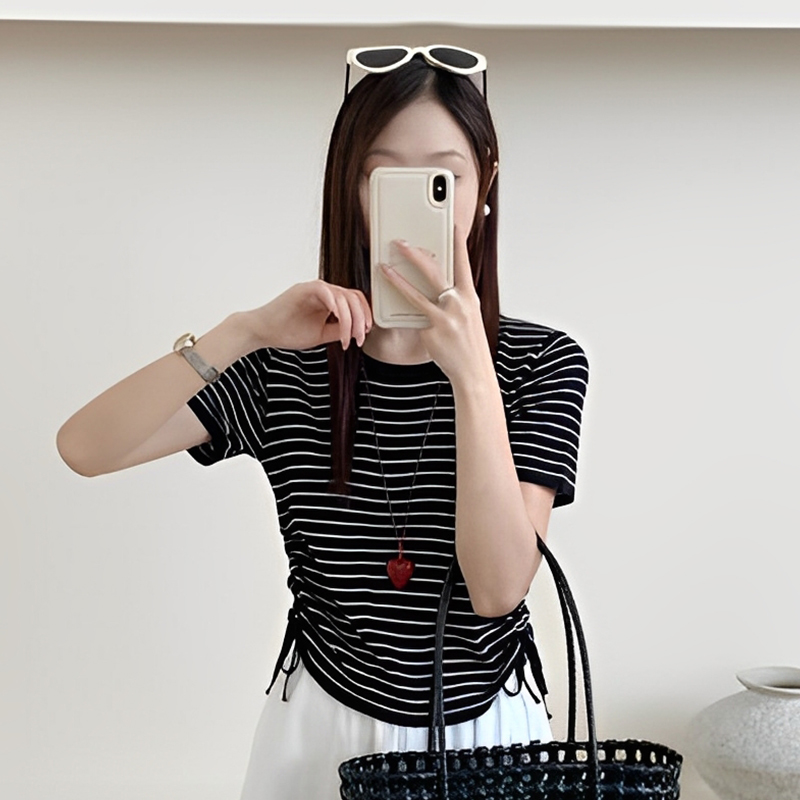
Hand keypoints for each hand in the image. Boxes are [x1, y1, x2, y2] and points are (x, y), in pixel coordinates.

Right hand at [243, 280, 372, 350]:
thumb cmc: (287, 332)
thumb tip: (359, 331)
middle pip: (354, 297)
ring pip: (343, 296)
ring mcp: (314, 289)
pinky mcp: (303, 289)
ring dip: (350, 319)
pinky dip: (336, 305)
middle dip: (361, 319)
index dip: (365, 316)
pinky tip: (338, 321)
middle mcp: (324, 292)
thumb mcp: (321, 334)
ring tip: (347, 339)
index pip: (355, 301)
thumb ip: (339, 330)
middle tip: (359, 339)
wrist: (262, 332)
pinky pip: (326, 291)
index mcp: (329, 300)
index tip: (365, 334)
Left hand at [378, 227, 493, 384]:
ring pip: (416, 293)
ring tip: (382, 267)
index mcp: (470, 297)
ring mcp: (445, 318)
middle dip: (415, 255)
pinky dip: (403, 311)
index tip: (451, 225)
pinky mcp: (431, 332)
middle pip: (434, 272)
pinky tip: (391, 300)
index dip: (457, 243)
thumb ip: (455, 299)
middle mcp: (459, 304)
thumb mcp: (468, 316)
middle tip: (401, 243)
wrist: (473, 371)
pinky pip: (413, 317)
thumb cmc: (469, 344)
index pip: (463, 263)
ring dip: (397, 278)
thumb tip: (439, 284)